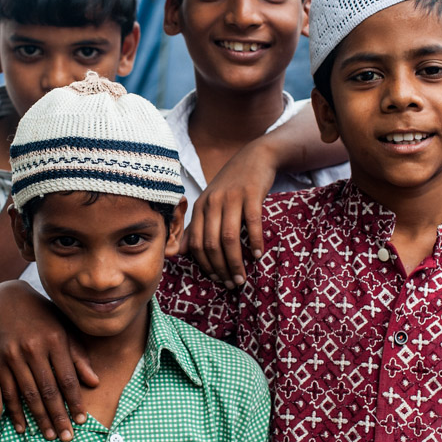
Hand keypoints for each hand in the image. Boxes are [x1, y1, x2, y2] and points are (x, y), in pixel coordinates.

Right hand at [0, 281, 99, 441]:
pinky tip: (23, 427)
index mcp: (55, 339)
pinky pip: (8, 391)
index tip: (82, 420)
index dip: (75, 401)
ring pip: (28, 393)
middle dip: (59, 416)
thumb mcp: (64, 329)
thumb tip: (94, 382)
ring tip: (50, 436)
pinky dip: (15, 411)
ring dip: (40, 418)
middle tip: (67, 438)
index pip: (68, 377)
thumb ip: (79, 355)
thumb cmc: (42, 316)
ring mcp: (13, 355)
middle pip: (49, 389)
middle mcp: (34, 348)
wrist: (5, 299)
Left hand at [185, 149, 273, 288]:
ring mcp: (231, 198)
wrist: (255, 157)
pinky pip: (252, 223)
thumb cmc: (232, 185)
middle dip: (221, 268)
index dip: (205, 264)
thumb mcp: (211, 203)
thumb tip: (182, 252)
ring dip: (236, 262)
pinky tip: (258, 255)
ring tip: (243, 278)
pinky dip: (255, 242)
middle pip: (212, 244)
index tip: (216, 279)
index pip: (196, 243)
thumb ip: (198, 226)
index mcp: (200, 207)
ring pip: (229, 238)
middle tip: (232, 284)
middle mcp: (212, 202)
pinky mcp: (251, 194)